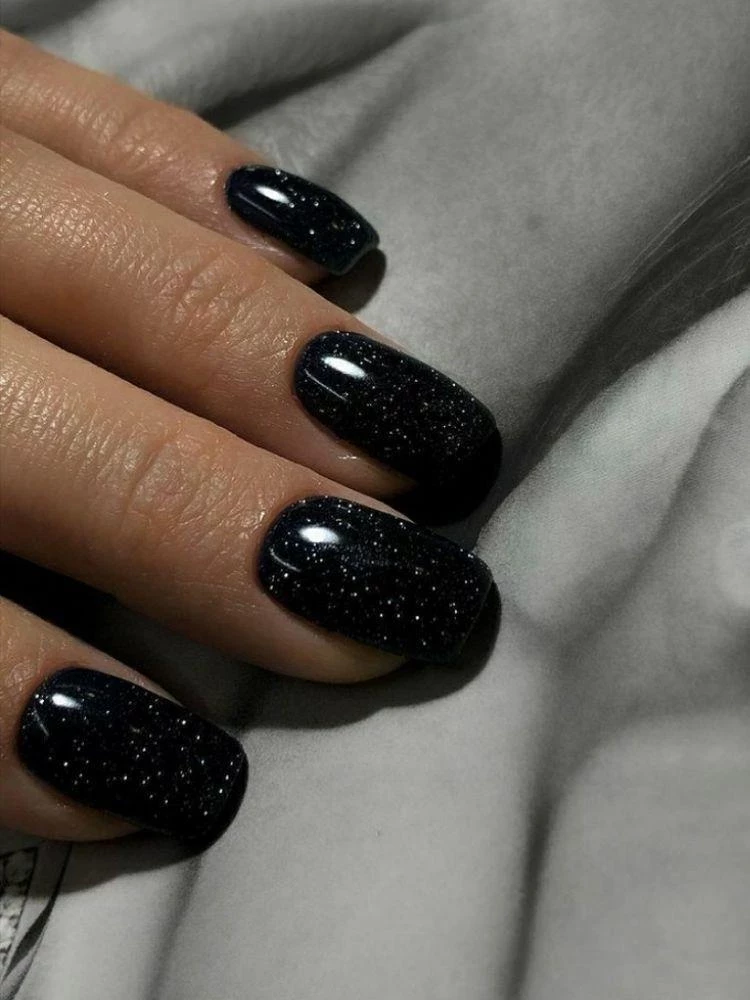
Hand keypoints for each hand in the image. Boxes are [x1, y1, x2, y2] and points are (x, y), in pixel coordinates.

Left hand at [0, 31, 499, 844]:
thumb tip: (84, 742)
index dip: (18, 711)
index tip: (190, 781)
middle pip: (20, 431)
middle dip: (209, 528)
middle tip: (384, 604)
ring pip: (92, 258)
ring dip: (260, 370)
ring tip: (421, 446)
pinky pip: (83, 111)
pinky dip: (207, 183)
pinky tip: (333, 253)